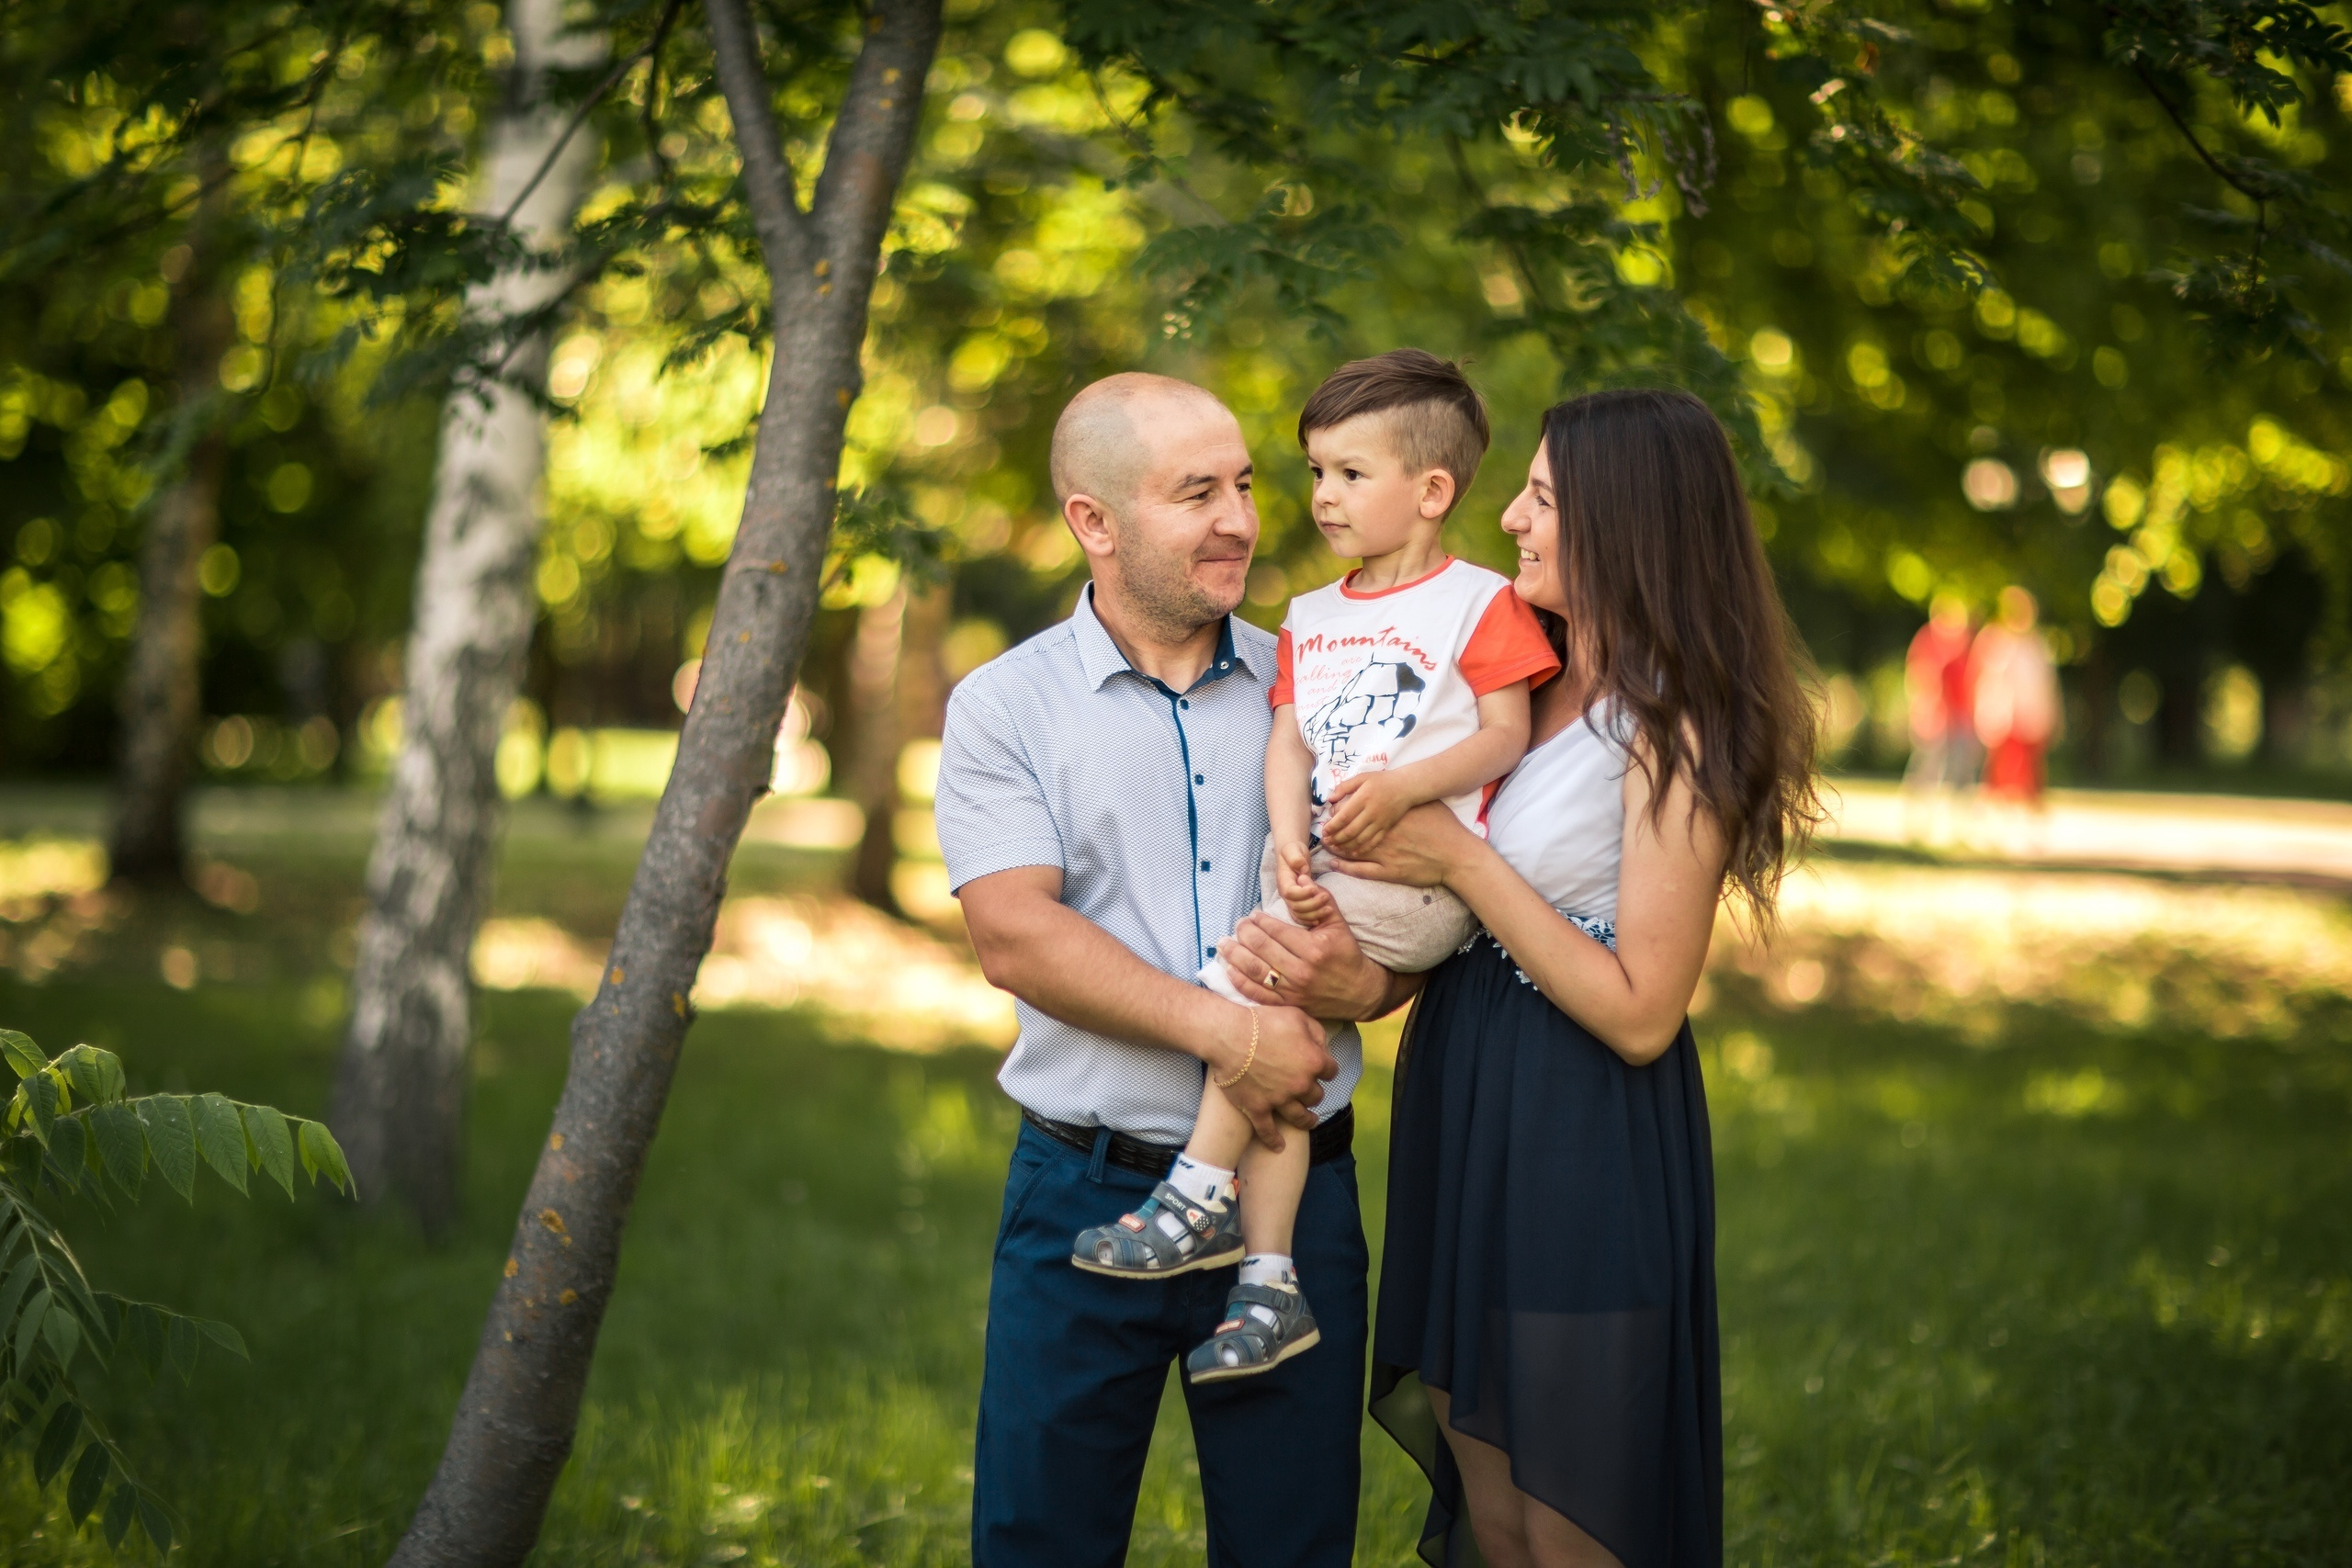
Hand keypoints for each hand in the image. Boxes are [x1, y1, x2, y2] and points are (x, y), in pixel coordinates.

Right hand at [1207, 1002, 1335, 1150]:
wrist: (1229, 1036)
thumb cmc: (1262, 1021)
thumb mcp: (1296, 1015)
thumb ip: (1316, 1031)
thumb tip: (1323, 1047)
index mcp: (1313, 1062)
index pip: (1331, 1071)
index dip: (1326, 1069)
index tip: (1321, 1069)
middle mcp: (1301, 1085)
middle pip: (1316, 1095)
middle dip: (1313, 1092)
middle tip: (1309, 1090)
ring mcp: (1279, 1100)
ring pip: (1300, 1117)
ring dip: (1306, 1120)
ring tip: (1309, 1121)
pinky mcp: (1258, 1109)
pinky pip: (1268, 1131)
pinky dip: (1274, 1141)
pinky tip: (1279, 1147)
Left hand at [1223, 908, 1390, 1020]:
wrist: (1360, 992)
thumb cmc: (1347, 954)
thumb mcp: (1339, 924)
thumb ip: (1321, 901)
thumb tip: (1302, 880)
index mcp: (1314, 948)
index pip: (1277, 931)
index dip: (1260, 921)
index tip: (1252, 916)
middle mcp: (1302, 970)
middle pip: (1262, 949)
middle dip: (1244, 934)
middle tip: (1238, 925)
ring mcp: (1294, 991)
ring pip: (1256, 971)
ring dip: (1235, 955)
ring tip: (1223, 943)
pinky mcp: (1289, 1005)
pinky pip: (1259, 994)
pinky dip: (1241, 982)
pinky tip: (1229, 969)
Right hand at [1275, 842, 1335, 926]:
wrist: (1293, 855)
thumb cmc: (1293, 851)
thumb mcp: (1293, 849)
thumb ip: (1295, 857)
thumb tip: (1301, 867)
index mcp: (1284, 881)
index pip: (1290, 893)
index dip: (1302, 893)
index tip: (1315, 888)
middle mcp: (1285, 894)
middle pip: (1295, 907)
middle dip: (1312, 904)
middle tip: (1326, 897)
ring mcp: (1291, 900)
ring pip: (1299, 914)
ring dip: (1315, 914)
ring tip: (1329, 909)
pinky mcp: (1298, 904)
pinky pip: (1301, 917)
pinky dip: (1310, 920)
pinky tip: (1321, 919)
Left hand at [1319, 771, 1415, 856]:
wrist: (1406, 787)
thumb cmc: (1381, 781)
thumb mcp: (1362, 777)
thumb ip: (1344, 787)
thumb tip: (1330, 799)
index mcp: (1363, 798)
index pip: (1344, 816)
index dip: (1332, 826)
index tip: (1324, 831)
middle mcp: (1371, 812)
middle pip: (1350, 831)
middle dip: (1336, 838)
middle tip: (1327, 841)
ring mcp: (1380, 822)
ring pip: (1360, 839)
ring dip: (1346, 846)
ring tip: (1336, 847)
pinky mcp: (1386, 828)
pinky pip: (1373, 842)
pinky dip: (1362, 849)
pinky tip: (1353, 852)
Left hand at [1322, 800, 1473, 888]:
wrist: (1456, 854)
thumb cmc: (1443, 826)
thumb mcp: (1425, 804)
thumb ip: (1407, 799)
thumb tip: (1393, 792)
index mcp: (1389, 815)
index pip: (1355, 811)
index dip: (1339, 813)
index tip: (1333, 813)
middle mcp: (1383, 833)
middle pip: (1349, 829)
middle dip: (1333, 830)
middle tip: (1323, 831)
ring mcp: (1385, 853)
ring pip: (1352, 849)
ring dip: (1336, 847)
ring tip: (1327, 844)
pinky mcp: (1389, 870)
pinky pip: (1361, 869)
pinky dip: (1345, 866)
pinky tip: (1335, 863)